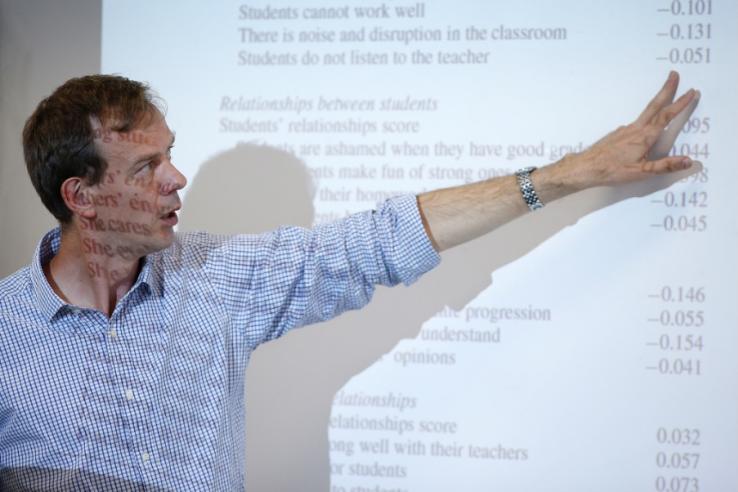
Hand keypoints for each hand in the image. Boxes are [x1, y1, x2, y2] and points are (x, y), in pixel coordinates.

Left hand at [560, 71, 699, 189]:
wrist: (585, 167)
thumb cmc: (611, 170)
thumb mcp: (641, 172)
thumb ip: (665, 166)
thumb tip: (688, 161)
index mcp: (644, 137)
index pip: (666, 116)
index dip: (680, 104)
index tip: (691, 92)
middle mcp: (635, 130)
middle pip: (654, 105)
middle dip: (666, 89)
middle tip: (674, 74)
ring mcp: (625, 130)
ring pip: (645, 114)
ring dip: (657, 102)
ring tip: (665, 96)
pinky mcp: (618, 134)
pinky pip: (636, 124)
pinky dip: (645, 119)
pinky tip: (645, 127)